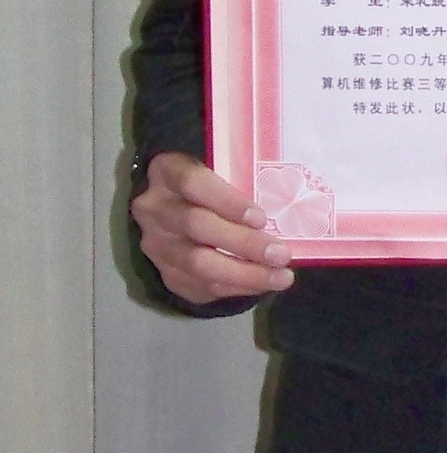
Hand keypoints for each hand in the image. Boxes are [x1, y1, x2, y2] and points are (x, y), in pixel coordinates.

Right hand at [131, 151, 294, 304]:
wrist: (171, 205)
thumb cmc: (207, 181)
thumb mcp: (217, 165)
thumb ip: (240, 179)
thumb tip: (286, 205)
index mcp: (167, 171)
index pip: (193, 183)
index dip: (227, 201)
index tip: (261, 218)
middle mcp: (154, 209)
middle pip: (196, 226)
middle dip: (243, 243)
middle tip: (280, 254)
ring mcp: (156, 244)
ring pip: (196, 264)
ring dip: (243, 274)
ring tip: (280, 277)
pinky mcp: (164, 272)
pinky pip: (198, 286)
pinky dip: (234, 287)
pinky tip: (261, 284)